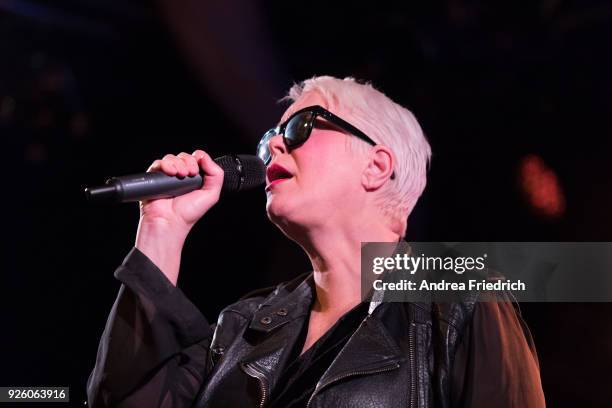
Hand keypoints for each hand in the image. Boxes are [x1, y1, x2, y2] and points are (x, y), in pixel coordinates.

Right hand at [135, 149, 222, 284]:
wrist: (170, 222)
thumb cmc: (188, 213)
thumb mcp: (211, 195)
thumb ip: (216, 175)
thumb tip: (205, 157)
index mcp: (195, 179)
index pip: (197, 159)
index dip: (198, 159)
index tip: (198, 169)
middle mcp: (181, 176)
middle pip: (184, 157)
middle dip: (188, 161)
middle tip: (189, 174)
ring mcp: (167, 177)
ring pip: (171, 158)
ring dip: (177, 163)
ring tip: (179, 175)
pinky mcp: (154, 178)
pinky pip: (158, 163)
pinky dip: (165, 164)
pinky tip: (170, 173)